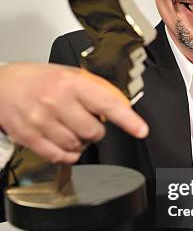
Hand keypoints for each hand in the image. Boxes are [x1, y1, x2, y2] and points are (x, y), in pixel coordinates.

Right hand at [0, 63, 148, 163]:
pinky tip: (65, 144)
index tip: (141, 129)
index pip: (106, 103)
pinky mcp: (29, 138)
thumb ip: (93, 89)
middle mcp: (56, 102)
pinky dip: (67, 155)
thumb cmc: (34, 79)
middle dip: (95, 131)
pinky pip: (59, 157)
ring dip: (80, 143)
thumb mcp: (66, 74)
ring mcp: (41, 121)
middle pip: (93, 132)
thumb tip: (119, 104)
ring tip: (71, 130)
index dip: (127, 119)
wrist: (0, 86)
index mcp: (70, 83)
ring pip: (77, 147)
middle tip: (86, 122)